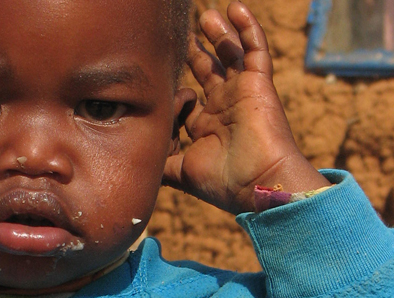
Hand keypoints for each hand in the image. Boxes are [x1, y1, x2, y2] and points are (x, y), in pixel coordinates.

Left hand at [163, 2, 329, 214]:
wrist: (258, 184)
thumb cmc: (222, 182)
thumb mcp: (180, 172)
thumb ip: (160, 162)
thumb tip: (134, 162)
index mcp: (207, 127)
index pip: (186, 99)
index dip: (173, 95)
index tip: (161, 94)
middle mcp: (224, 107)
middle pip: (207, 71)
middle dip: (195, 51)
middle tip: (183, 32)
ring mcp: (241, 93)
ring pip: (229, 55)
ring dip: (218, 34)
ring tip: (204, 16)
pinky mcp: (259, 83)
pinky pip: (255, 49)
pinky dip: (248, 28)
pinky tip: (236, 8)